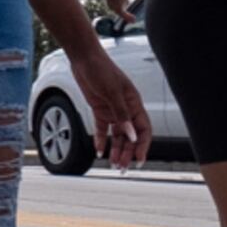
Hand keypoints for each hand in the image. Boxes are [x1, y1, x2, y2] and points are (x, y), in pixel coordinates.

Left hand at [71, 44, 152, 167]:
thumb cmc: (101, 69)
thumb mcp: (112, 92)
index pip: (143, 130)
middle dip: (128, 153)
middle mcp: (125, 109)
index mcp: (134, 104)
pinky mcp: (100, 109)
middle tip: (122, 168)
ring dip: (116, 150)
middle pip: (131, 136)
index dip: (143, 146)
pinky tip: (99, 151)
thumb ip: (121, 114)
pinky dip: (102, 140)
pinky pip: (103, 129)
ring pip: (118, 135)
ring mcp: (112, 110)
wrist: (83, 58)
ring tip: (113, 164)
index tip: (139, 160)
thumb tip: (132, 136)